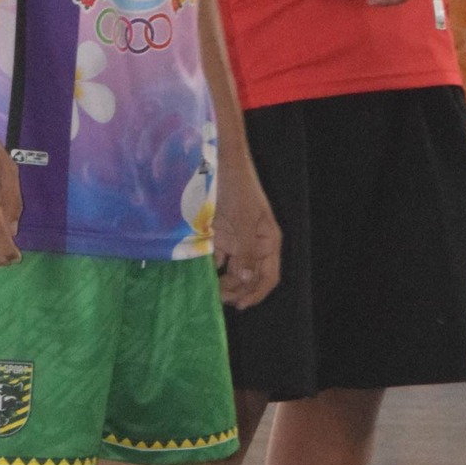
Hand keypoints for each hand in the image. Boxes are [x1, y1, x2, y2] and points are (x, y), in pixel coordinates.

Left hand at [212, 152, 280, 309]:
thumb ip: (246, 250)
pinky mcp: (217, 234)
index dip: (256, 293)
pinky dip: (207, 268)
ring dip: (221, 283)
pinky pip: (214, 258)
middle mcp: (253, 243)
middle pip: (248, 277)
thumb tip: (247, 280)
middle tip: (218, 298)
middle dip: (236, 290)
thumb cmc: (236, 185)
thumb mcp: (243, 219)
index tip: (239, 305)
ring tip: (208, 292)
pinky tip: (198, 275)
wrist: (216, 159)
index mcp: (267, 240)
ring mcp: (235, 239)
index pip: (268, 275)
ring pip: (231, 271)